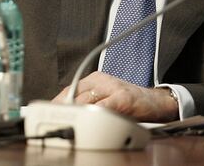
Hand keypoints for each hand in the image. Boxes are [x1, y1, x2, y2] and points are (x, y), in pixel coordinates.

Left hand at [52, 71, 177, 121]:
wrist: (156, 102)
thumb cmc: (129, 103)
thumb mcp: (105, 97)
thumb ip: (88, 101)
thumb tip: (65, 113)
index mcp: (95, 79)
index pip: (70, 89)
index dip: (57, 101)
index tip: (47, 112)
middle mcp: (102, 80)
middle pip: (75, 95)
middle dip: (63, 110)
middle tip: (55, 121)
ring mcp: (113, 88)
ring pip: (86, 101)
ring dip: (74, 114)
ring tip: (67, 124)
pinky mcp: (123, 98)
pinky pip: (103, 108)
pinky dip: (93, 116)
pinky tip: (87, 123)